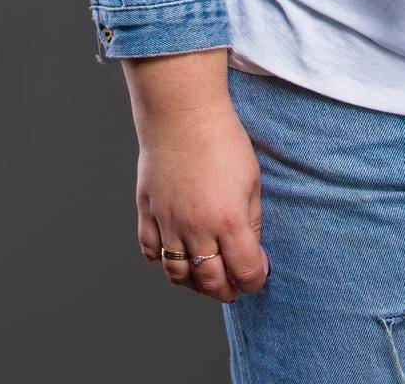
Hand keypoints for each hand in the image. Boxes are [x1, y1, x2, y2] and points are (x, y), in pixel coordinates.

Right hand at [134, 96, 269, 302]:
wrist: (183, 113)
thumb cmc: (223, 140)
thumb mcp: (251, 179)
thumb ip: (252, 219)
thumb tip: (252, 252)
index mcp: (228, 220)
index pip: (245, 271)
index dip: (255, 280)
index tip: (258, 275)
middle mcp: (195, 228)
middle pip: (210, 281)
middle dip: (226, 290)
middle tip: (234, 285)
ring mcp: (167, 222)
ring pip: (177, 274)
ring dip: (194, 283)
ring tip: (206, 275)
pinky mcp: (147, 212)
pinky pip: (151, 251)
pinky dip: (163, 260)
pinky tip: (177, 252)